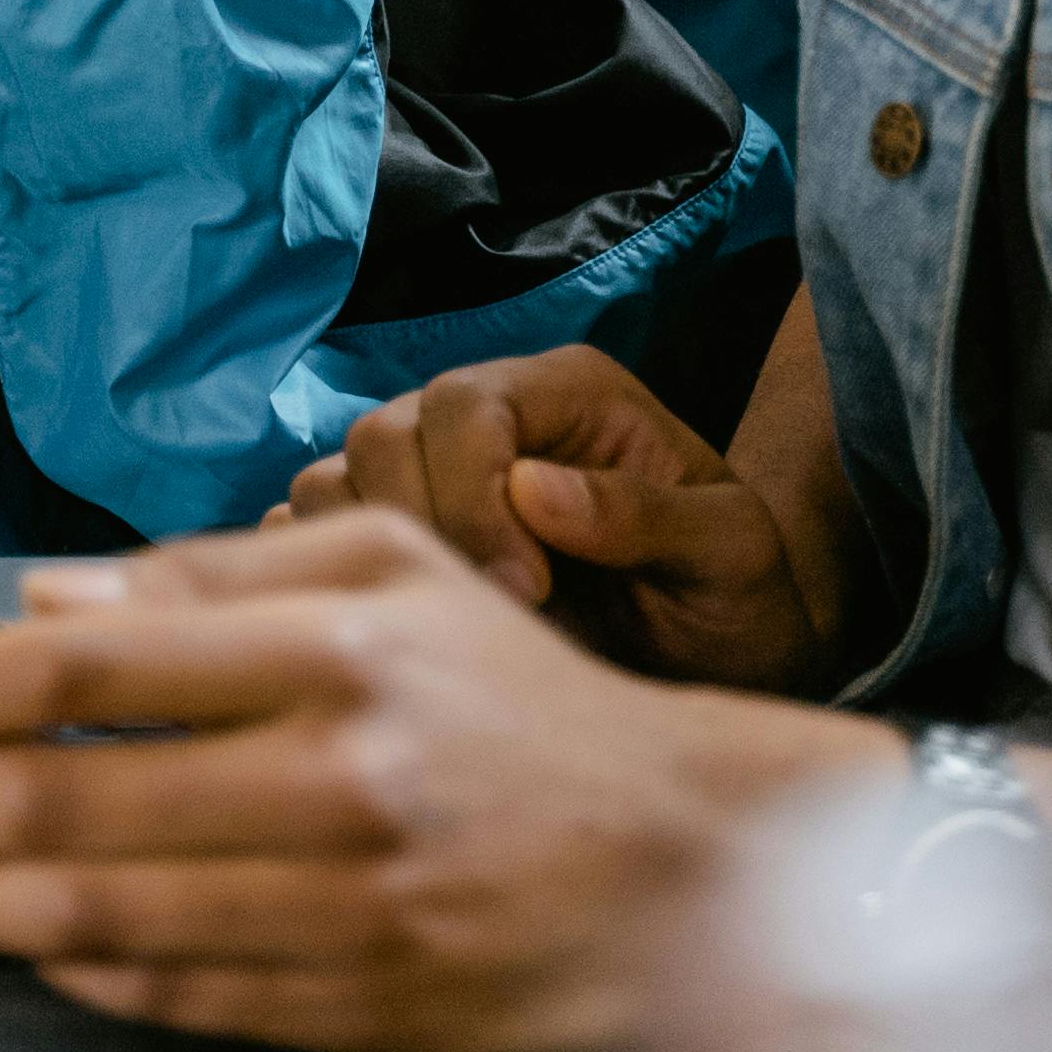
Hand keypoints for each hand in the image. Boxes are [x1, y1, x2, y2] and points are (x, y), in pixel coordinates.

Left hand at [0, 508, 891, 1051]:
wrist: (676, 856)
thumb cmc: (511, 696)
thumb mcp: (391, 573)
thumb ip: (209, 577)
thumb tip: (41, 596)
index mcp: (336, 646)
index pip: (81, 666)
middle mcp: (338, 775)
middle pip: (62, 801)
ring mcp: (346, 904)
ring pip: (97, 917)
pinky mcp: (357, 1005)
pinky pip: (169, 997)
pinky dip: (76, 970)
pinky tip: (40, 938)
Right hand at [284, 350, 851, 692]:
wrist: (726, 655)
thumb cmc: (739, 597)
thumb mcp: (730, 554)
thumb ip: (644, 515)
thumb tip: (533, 489)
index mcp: (568, 395)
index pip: (463, 404)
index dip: (470, 494)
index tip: (525, 591)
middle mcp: (487, 418)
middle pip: (382, 435)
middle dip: (418, 532)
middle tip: (486, 618)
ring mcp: (431, 478)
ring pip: (332, 484)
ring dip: (367, 562)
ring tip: (445, 630)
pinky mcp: (396, 542)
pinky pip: (312, 541)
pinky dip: (326, 584)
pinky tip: (391, 636)